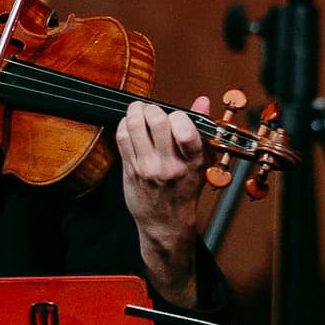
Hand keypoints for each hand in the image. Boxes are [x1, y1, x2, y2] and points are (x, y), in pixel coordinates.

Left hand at [116, 97, 213, 303]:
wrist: (166, 224)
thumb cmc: (185, 190)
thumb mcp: (201, 161)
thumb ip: (200, 129)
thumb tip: (203, 101)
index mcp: (192, 161)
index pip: (184, 127)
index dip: (177, 115)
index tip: (175, 118)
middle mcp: (169, 164)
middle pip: (156, 121)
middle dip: (152, 109)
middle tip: (151, 111)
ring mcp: (148, 167)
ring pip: (135, 126)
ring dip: (135, 112)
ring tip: (138, 113)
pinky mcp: (130, 170)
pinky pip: (122, 138)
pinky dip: (124, 125)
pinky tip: (129, 126)